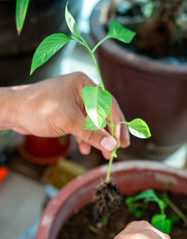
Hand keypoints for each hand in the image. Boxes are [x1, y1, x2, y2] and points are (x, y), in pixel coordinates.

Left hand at [5, 72, 129, 157]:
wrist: (12, 111)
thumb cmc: (38, 109)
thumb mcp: (68, 121)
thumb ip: (92, 134)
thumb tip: (111, 145)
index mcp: (84, 85)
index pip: (109, 104)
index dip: (118, 124)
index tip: (122, 141)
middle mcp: (81, 92)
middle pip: (102, 114)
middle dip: (108, 133)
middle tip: (116, 150)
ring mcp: (74, 103)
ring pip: (92, 122)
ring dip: (97, 138)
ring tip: (103, 153)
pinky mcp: (67, 113)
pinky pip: (81, 126)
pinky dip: (85, 137)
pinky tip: (85, 149)